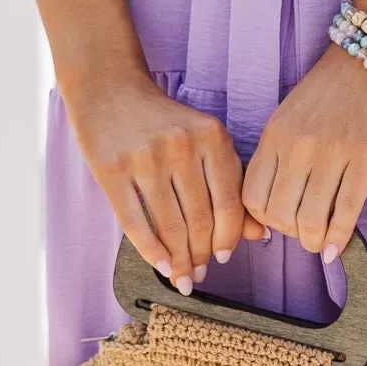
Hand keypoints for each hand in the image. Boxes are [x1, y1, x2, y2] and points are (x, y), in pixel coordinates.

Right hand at [62, 65, 260, 289]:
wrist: (109, 88)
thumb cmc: (162, 120)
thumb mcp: (204, 140)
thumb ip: (229, 183)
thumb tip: (257, 234)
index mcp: (212, 136)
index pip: (228, 203)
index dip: (229, 239)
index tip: (225, 258)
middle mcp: (182, 146)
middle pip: (199, 219)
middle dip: (202, 256)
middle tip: (200, 275)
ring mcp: (145, 158)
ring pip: (170, 226)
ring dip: (179, 260)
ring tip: (182, 277)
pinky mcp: (112, 169)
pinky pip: (135, 222)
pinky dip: (151, 251)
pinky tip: (160, 266)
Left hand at [242, 44, 366, 262]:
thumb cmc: (330, 90)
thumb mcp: (288, 117)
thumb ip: (277, 156)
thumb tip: (272, 209)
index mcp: (274, 135)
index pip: (252, 197)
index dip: (262, 220)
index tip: (276, 223)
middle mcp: (298, 146)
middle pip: (278, 214)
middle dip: (288, 234)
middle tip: (301, 232)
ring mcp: (332, 153)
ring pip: (310, 219)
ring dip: (312, 240)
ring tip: (319, 240)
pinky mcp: (366, 159)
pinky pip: (346, 211)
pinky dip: (339, 238)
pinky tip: (336, 248)